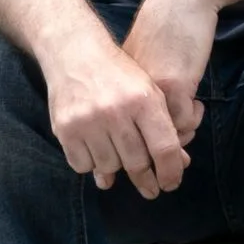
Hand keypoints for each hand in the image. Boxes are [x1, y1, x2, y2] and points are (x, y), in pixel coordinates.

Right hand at [43, 31, 192, 197]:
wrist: (76, 55)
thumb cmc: (120, 77)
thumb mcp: (149, 93)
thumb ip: (163, 129)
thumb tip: (178, 167)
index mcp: (144, 101)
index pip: (164, 148)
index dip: (171, 171)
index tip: (170, 184)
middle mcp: (116, 112)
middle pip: (137, 163)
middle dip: (146, 180)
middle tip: (150, 188)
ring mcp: (88, 121)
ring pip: (109, 167)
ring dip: (116, 167)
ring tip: (118, 155)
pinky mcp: (65, 129)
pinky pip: (82, 165)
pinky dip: (91, 164)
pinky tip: (95, 150)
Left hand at [123, 0, 217, 148]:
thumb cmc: (165, 28)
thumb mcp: (142, 61)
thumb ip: (140, 90)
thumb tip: (146, 124)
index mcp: (118, 88)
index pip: (123, 131)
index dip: (141, 145)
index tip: (159, 145)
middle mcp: (128, 94)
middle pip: (140, 139)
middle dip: (162, 149)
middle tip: (180, 145)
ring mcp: (151, 92)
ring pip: (164, 135)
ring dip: (182, 132)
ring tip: (191, 116)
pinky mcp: (175, 87)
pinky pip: (183, 122)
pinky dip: (194, 118)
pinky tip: (198, 104)